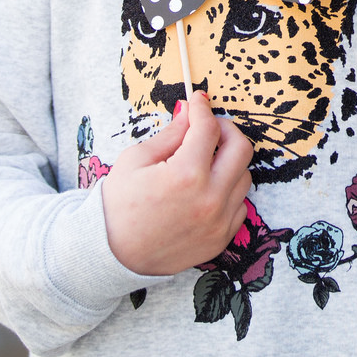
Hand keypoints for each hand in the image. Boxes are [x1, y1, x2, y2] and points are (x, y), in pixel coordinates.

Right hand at [102, 99, 253, 274]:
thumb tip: (188, 112)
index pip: (209, 129)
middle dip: (225, 130)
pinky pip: (239, 204)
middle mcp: (209, 198)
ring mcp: (219, 221)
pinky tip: (206, 189)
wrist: (113, 255)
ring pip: (244, 176)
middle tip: (208, 128)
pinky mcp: (221, 238)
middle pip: (241, 148)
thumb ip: (170, 135)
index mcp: (185, 175)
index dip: (203, 108)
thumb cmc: (118, 206)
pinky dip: (227, 191)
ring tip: (204, 162)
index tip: (198, 100)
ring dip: (228, 162)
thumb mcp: (135, 160)